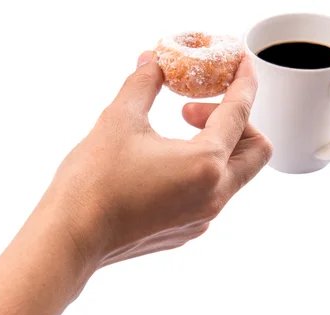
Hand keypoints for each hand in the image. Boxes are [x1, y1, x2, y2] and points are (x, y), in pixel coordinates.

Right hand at [47, 50, 272, 271]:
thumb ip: (145, 84)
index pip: (240, 113)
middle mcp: (215, 196)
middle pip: (256, 151)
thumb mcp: (120, 119)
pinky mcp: (189, 231)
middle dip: (237, 122)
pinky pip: (212, 195)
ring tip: (171, 137)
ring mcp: (204, 218)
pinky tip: (163, 166)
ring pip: (234, 175)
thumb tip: (154, 62)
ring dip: (216, 147)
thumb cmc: (94, 182)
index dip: (244, 81)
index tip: (243, 63)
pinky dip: (201, 172)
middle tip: (193, 111)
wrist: (73, 237)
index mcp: (206, 164)